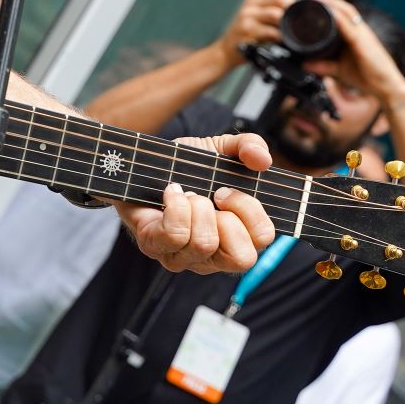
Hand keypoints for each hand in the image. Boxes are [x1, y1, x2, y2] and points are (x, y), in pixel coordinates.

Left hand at [115, 133, 275, 272]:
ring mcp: (184, 257)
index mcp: (238, 236)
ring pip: (204, 244)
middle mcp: (215, 256)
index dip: (249, 210)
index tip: (226, 189)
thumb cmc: (186, 166)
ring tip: (187, 193)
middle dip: (227, 219)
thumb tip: (263, 160)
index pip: (263, 239)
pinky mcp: (156, 248)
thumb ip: (249, 146)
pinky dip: (175, 206)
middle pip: (241, 257)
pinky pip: (174, 235)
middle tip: (211, 196)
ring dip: (196, 207)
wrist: (141, 164)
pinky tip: (171, 192)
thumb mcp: (221, 148)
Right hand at [212, 0, 306, 66]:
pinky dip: (281, 35)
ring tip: (298, 28)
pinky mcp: (247, 31)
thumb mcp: (258, 15)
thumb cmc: (247, 32)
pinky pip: (269, 31)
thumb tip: (301, 6)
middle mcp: (250, 3)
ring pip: (274, 13)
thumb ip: (275, 8)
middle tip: (307, 14)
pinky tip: (285, 39)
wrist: (227, 49)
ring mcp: (247, 17)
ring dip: (289, 20)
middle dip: (294, 5)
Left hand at [320, 0, 404, 109]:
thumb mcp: (339, 70)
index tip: (310, 2)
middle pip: (343, 8)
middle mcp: (359, 31)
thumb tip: (305, 63)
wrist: (386, 88)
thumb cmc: (368, 77)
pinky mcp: (365, 42)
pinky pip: (351, 27)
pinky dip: (340, 18)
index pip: (340, 14)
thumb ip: (323, 66)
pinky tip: (331, 13)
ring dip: (332, 4)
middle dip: (328, 0)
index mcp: (354, 35)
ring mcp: (363, 34)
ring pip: (348, 12)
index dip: (327, 5)